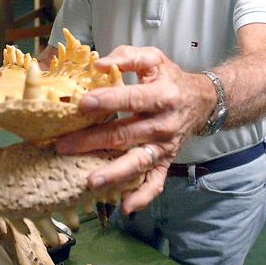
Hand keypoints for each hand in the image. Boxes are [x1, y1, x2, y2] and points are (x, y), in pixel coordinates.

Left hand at [55, 45, 209, 212]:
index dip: (107, 101)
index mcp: (162, 95)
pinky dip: (143, 197)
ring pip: (137, 163)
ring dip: (114, 174)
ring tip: (91, 181)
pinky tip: (125, 207)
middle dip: (93, 141)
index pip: (132, 99)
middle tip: (64, 146)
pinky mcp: (165, 161)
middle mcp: (163, 124)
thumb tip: (98, 64)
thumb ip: (127, 57)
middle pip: (126, 135)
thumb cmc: (169, 78)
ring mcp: (164, 146)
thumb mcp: (153, 59)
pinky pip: (156, 183)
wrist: (201, 101)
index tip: (82, 104)